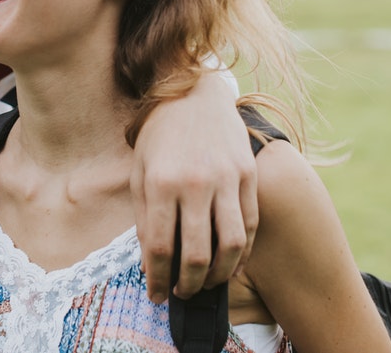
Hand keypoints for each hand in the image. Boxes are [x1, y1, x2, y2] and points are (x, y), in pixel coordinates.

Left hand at [131, 71, 256, 301]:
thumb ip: (145, 217)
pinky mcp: (248, 175)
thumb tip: (153, 264)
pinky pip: (250, 225)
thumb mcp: (140, 172)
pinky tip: (230, 262)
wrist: (192, 93)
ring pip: (230, 246)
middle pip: (195, 254)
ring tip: (207, 282)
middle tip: (182, 293)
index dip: (158, 280)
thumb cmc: (159, 136)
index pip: (160, 249)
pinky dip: (242, 252)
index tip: (157, 296)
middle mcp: (194, 183)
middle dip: (188, 284)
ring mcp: (226, 178)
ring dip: (219, 275)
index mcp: (160, 183)